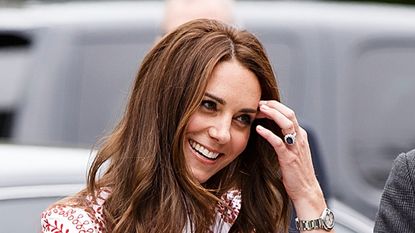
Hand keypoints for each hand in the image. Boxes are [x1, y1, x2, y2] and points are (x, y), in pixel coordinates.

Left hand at [255, 100, 326, 218]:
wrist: (306, 190)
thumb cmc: (297, 172)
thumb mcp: (293, 151)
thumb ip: (286, 139)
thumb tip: (272, 129)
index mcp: (300, 135)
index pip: (290, 114)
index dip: (276, 107)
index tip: (263, 104)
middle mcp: (300, 138)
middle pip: (289, 114)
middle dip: (274, 106)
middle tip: (260, 102)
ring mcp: (295, 148)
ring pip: (286, 124)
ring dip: (273, 114)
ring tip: (260, 110)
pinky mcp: (289, 158)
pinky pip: (278, 142)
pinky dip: (268, 133)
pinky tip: (258, 129)